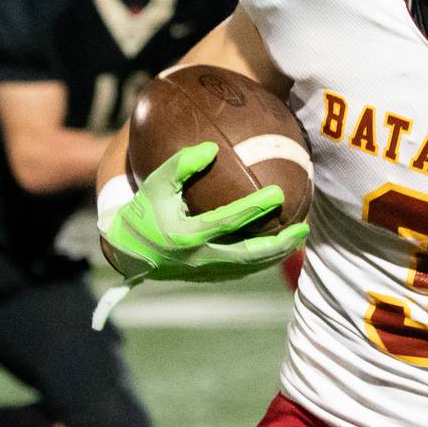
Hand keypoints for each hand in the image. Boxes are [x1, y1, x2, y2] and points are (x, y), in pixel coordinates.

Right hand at [100, 142, 308, 285]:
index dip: (255, 208)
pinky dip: (260, 260)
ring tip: (299, 238)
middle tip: (304, 229)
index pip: (229, 221)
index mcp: (186, 235)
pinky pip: (240, 270)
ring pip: (248, 268)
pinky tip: (277, 246)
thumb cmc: (141, 209)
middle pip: (248, 256)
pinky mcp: (205, 277)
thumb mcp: (154, 184)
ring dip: (275, 255)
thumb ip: (180, 165)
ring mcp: (203, 272)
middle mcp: (198, 259)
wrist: (123, 250)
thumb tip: (212, 148)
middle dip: (279, 245)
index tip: (279, 193)